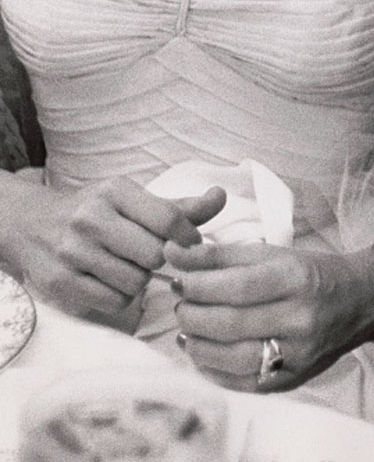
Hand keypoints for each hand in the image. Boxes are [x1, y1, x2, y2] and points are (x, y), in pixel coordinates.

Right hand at [1, 179, 225, 321]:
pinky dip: (121, 297)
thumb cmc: (97, 211)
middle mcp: (92, 218)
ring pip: (136, 282)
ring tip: (128, 267)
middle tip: (152, 257)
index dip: (189, 238)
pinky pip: (114, 302)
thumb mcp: (133, 199)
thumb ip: (180, 206)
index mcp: (115, 191)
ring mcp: (74, 251)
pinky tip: (111, 281)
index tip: (191, 245)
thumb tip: (220, 196)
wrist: (32, 224)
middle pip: (154, 255)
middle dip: (161, 260)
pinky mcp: (62, 282)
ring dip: (140, 281)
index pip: (169, 218)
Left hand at [166, 241, 373, 392]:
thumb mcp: (274, 253)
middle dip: (193, 315)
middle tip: (181, 305)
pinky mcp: (294, 379)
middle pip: (231, 323)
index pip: (236, 286)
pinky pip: (244, 382)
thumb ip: (221, 255)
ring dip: (198, 345)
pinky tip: (203, 353)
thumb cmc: (311, 272)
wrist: (359, 301)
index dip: (199, 285)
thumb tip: (174, 252)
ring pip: (233, 358)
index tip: (178, 280)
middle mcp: (299, 318)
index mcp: (296, 278)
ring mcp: (298, 353)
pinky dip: (214, 370)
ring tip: (187, 329)